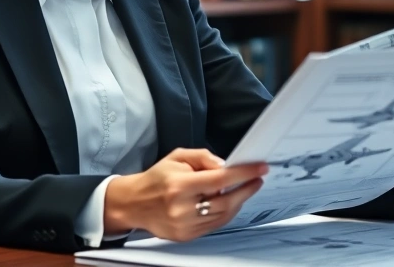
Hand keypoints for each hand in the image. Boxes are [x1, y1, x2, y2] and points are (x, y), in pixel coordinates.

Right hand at [104, 148, 267, 241]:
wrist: (134, 203)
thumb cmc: (156, 178)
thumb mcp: (176, 157)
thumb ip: (202, 157)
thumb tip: (225, 165)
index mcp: (179, 185)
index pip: (219, 179)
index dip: (243, 174)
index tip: (259, 169)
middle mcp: (182, 208)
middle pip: (226, 201)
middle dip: (246, 189)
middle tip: (257, 179)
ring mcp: (184, 225)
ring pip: (223, 215)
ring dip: (238, 201)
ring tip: (245, 189)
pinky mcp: (186, 236)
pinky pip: (215, 225)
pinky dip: (226, 213)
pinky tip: (230, 202)